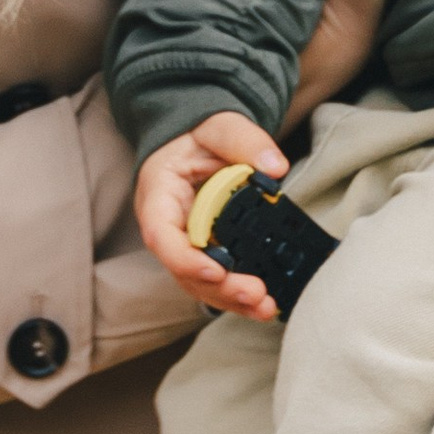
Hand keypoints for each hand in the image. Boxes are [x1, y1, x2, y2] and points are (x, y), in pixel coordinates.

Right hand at [135, 112, 294, 318]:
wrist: (199, 142)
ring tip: (266, 307)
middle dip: (220, 288)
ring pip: (201, 284)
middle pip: (184, 270)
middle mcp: (167, 229)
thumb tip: (275, 167)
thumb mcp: (218, 127)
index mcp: (159, 197)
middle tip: (255, 293)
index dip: (185, 259)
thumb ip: (244, 141)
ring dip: (232, 300)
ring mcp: (186, 246)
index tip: (216, 271)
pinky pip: (218, 281)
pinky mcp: (207, 254)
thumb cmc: (199, 135)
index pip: (161, 236)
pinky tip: (266, 305)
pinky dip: (240, 296)